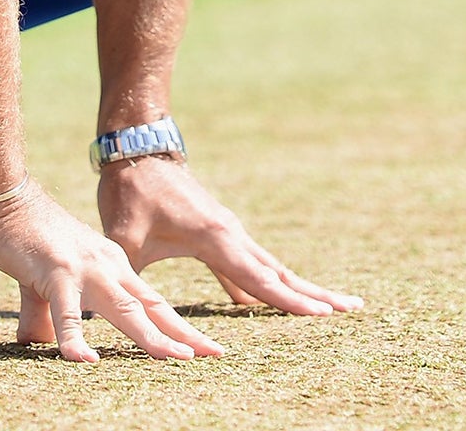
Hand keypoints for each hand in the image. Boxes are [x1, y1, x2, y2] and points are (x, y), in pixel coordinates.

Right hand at [0, 178, 225, 362]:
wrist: (5, 199)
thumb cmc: (26, 238)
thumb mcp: (46, 282)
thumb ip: (48, 315)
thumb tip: (38, 342)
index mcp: (113, 264)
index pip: (152, 302)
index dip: (178, 327)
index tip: (204, 349)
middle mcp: (107, 265)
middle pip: (151, 306)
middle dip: (182, 334)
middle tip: (212, 355)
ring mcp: (84, 267)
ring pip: (124, 309)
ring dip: (150, 336)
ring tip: (175, 358)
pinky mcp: (55, 271)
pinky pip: (65, 312)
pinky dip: (75, 337)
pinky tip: (84, 359)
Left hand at [97, 156, 364, 314]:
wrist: (136, 149)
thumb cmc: (130, 191)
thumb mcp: (123, 235)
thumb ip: (126, 274)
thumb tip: (112, 309)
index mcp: (214, 237)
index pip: (257, 276)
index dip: (287, 300)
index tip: (322, 315)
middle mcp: (230, 233)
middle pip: (279, 271)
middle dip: (315, 293)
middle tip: (353, 308)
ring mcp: (228, 231)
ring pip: (270, 266)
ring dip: (300, 286)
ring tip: (334, 305)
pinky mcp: (219, 232)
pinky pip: (250, 262)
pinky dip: (266, 282)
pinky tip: (267, 301)